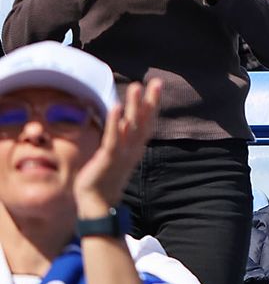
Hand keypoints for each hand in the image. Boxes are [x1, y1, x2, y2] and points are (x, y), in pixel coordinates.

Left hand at [74, 80, 161, 217]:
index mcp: (136, 146)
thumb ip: (122, 136)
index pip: (148, 121)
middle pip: (145, 121)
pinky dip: (115, 122)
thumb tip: (125, 119)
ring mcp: (123, 153)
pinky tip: (116, 107)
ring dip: (134, 106)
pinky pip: (113, 138)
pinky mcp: (109, 158)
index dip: (153, 103)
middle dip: (150, 101)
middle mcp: (134, 148)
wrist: (98, 202)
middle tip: (157, 81)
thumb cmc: (105, 176)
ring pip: (131, 126)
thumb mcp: (117, 153)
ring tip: (136, 86)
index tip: (157, 86)